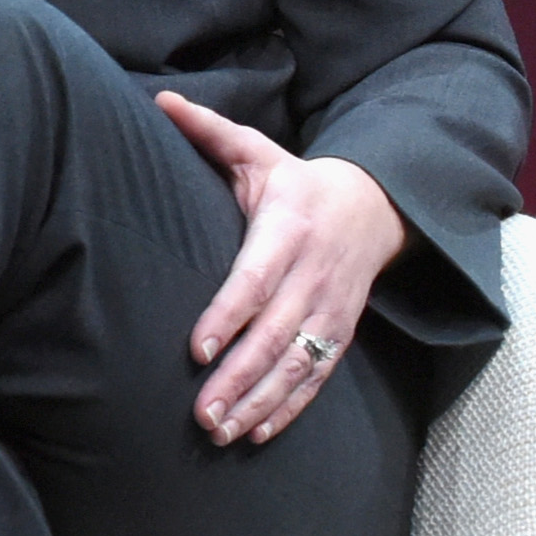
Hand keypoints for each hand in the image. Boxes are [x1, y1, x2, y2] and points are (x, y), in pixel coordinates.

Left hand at [157, 91, 404, 445]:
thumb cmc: (295, 182)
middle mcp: (313, 274)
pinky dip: (290, 408)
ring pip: (296, 365)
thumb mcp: (257, 151)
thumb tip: (161, 101)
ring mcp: (331, 309)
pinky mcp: (340, 333)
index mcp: (288, 229)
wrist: (375, 207)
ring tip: (221, 432)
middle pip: (275, 334)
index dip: (229, 314)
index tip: (197, 348)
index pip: (255, 278)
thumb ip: (209, 131)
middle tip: (201, 413)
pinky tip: (258, 435)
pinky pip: (317, 377)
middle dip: (238, 376)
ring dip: (260, 402)